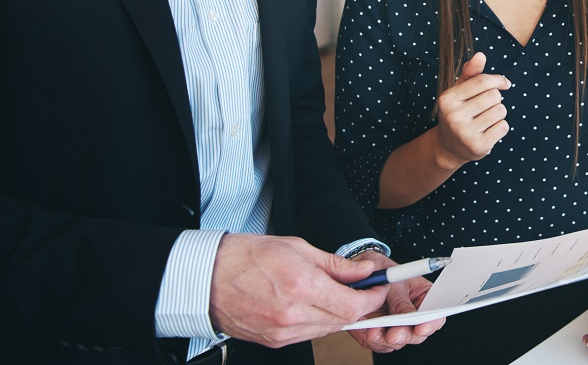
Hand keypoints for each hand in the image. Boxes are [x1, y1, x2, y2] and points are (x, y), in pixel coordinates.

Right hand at [208, 233, 390, 347]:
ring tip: (330, 292)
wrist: (207, 278)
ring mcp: (282, 332)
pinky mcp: (274, 341)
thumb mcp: (298, 248)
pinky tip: (311, 304)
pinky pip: (309, 334)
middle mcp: (293, 314)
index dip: (373, 298)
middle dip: (359, 305)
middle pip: (344, 320)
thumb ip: (336, 264)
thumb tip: (363, 271)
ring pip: (328, 329)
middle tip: (361, 288)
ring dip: (338, 313)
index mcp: (301, 286)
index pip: (354, 305)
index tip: (378, 287)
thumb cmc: (247, 257)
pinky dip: (318, 321)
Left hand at [346, 253, 444, 353]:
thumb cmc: (381, 268)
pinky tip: (368, 331)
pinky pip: (380, 344)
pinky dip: (374, 341)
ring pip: (398, 342)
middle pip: (417, 334)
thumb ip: (400, 300)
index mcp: (423, 296)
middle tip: (393, 334)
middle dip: (405, 335)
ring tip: (373, 331)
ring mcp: (396, 325)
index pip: (436, 314)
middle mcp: (412, 313)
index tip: (421, 327)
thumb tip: (406, 317)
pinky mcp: (381, 332)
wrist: (357, 272)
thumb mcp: (392, 279)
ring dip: (386, 340)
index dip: (431, 323)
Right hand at [433, 52, 510, 166]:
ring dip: (498, 112)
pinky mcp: (478, 147)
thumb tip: (480, 55)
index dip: (498, 79)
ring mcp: (465, 133)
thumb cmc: (458, 112)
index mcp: (447, 99)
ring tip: (486, 118)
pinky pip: (503, 127)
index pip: (482, 81)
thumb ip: (470, 72)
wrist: (448, 147)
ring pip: (500, 111)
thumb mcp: (459, 91)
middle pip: (494, 96)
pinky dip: (500, 126)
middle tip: (486, 106)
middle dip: (496, 98)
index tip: (504, 83)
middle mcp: (454, 116)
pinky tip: (488, 130)